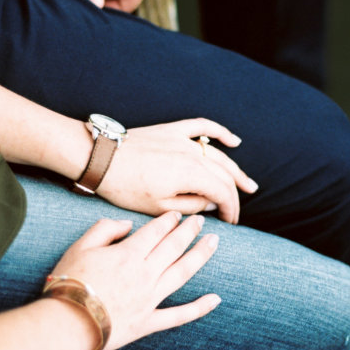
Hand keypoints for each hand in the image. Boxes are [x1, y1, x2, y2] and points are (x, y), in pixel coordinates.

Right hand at [48, 212, 220, 349]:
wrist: (66, 324)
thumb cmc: (69, 282)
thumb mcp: (80, 246)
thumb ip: (105, 228)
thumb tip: (127, 224)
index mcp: (128, 254)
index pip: (156, 231)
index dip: (169, 220)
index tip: (178, 214)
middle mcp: (145, 274)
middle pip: (174, 247)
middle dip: (189, 231)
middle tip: (201, 221)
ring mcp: (150, 299)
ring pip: (182, 273)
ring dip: (200, 256)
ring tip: (213, 242)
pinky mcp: (148, 322)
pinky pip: (179, 316)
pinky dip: (199, 308)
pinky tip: (215, 299)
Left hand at [97, 118, 257, 223]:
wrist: (101, 159)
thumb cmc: (126, 187)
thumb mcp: (159, 207)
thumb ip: (190, 206)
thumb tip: (209, 204)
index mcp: (191, 174)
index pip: (222, 193)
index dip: (230, 209)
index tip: (230, 222)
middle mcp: (193, 154)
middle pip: (224, 174)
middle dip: (234, 195)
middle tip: (238, 210)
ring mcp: (183, 140)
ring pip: (218, 155)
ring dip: (235, 170)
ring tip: (248, 184)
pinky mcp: (172, 131)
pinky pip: (203, 127)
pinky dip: (220, 133)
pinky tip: (234, 140)